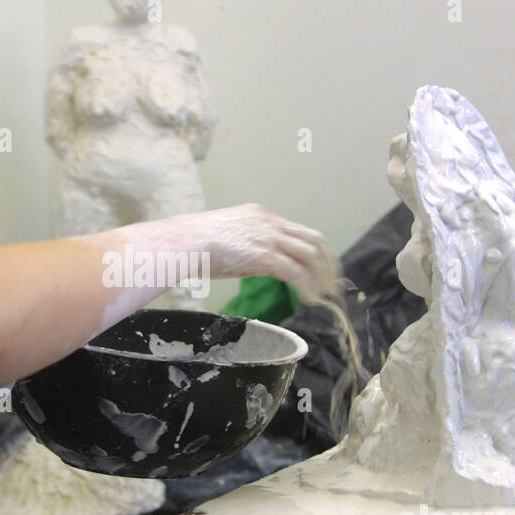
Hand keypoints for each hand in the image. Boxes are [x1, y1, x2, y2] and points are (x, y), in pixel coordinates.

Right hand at [136, 204, 337, 301]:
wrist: (183, 242)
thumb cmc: (194, 244)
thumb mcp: (226, 237)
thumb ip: (246, 245)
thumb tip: (254, 262)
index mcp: (260, 215)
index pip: (297, 230)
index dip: (313, 251)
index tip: (318, 267)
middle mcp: (269, 222)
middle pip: (313, 239)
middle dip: (327, 263)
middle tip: (331, 282)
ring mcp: (268, 238)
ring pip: (310, 254)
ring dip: (321, 276)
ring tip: (324, 295)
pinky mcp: (264, 256)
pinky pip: (296, 272)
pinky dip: (307, 286)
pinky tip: (310, 299)